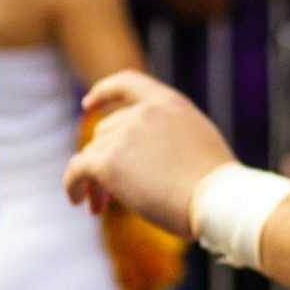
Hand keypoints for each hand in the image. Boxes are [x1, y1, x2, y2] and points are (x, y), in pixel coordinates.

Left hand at [64, 71, 234, 234]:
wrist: (217, 201)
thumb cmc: (216, 185)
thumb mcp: (198, 143)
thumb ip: (169, 134)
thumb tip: (143, 153)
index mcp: (168, 102)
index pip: (127, 82)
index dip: (103, 92)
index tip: (87, 105)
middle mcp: (142, 113)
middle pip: (105, 131)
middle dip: (103, 158)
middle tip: (109, 193)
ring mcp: (124, 135)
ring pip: (92, 154)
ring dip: (94, 180)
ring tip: (100, 207)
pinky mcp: (108, 163)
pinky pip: (77, 170)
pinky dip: (72, 185)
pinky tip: (76, 200)